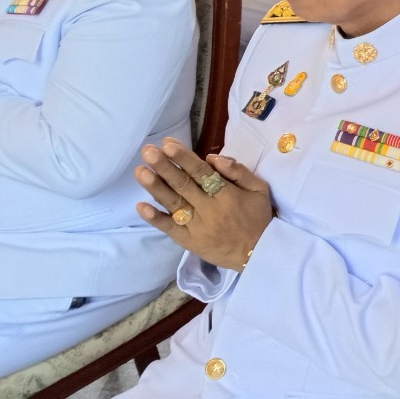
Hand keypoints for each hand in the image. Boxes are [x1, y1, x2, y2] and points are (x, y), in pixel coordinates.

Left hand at [134, 137, 272, 271]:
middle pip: (183, 185)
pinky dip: (155, 218)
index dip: (184, 158)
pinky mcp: (188, 241)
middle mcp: (209, 210)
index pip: (202, 173)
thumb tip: (213, 158)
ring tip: (140, 171)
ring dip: (155, 187)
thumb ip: (239, 172)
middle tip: (148, 151)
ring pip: (173, 204)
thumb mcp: (259, 189)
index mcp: (227, 195)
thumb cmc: (257, 217)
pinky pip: (170, 228)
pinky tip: (140, 206)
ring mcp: (196, 227)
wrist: (256, 255)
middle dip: (164, 167)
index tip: (168, 144)